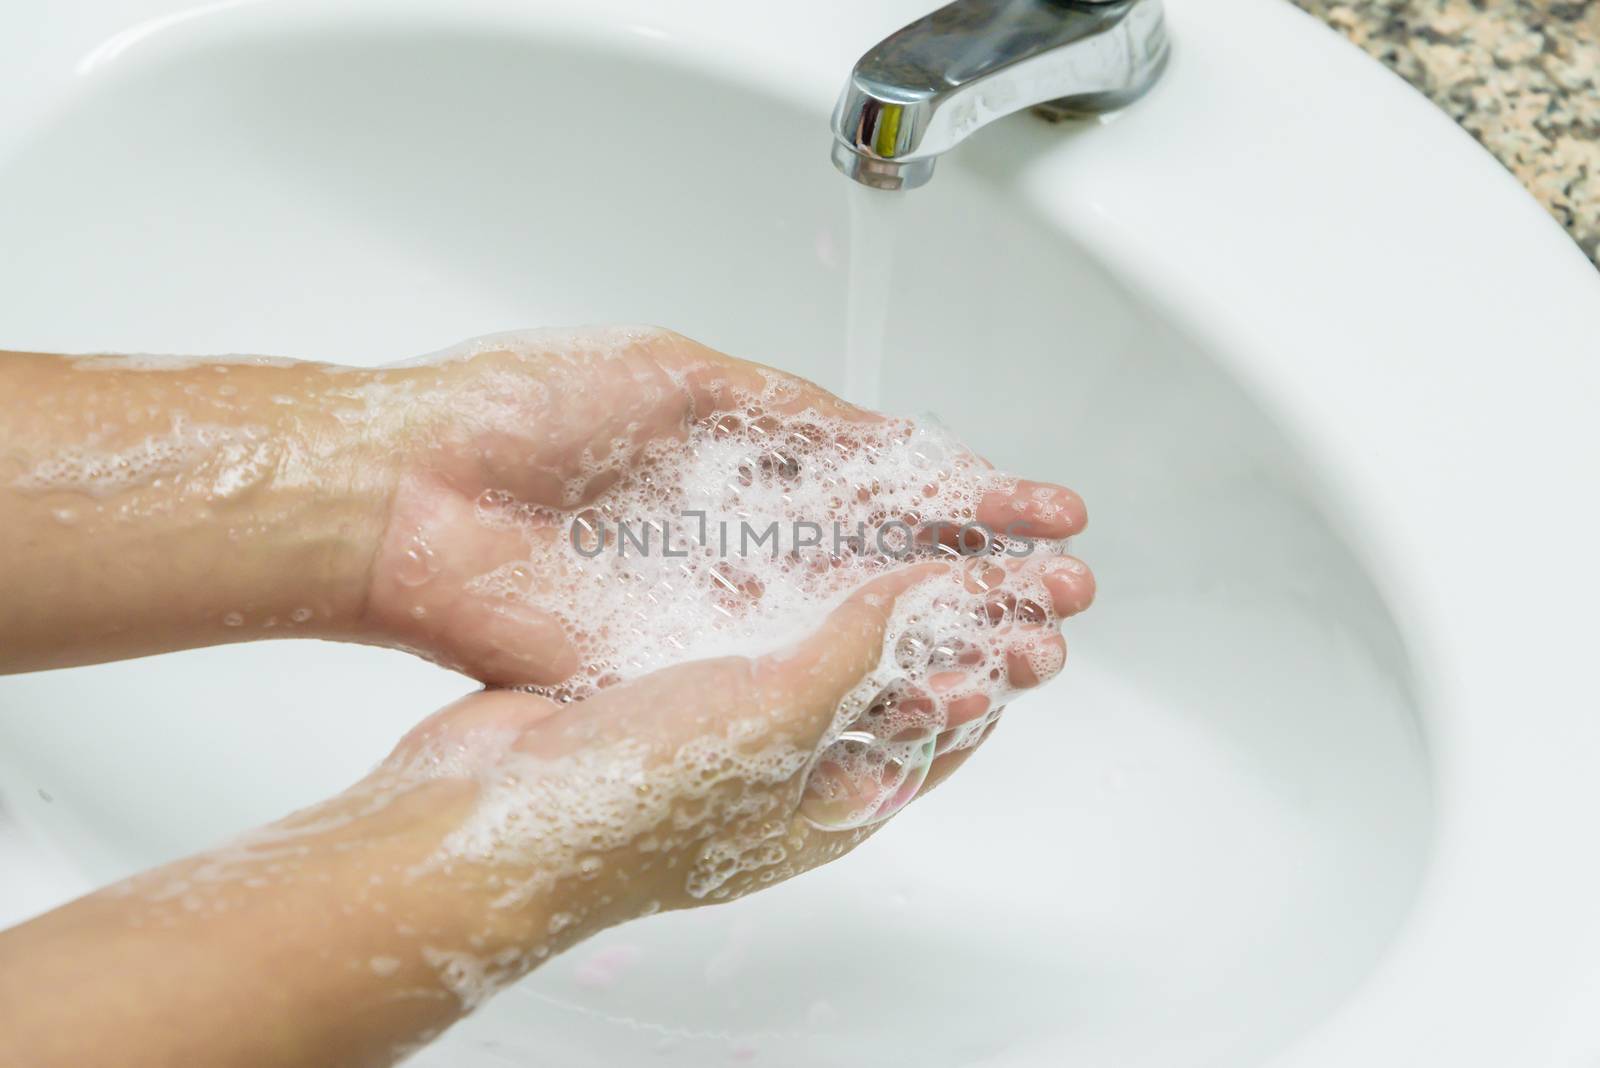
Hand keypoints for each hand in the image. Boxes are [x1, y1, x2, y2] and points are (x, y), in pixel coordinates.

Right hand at [330, 552, 1093, 989]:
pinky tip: (814, 518)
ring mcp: (728, 707)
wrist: (486, 807)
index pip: (942, 735)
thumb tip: (936, 592)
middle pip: (899, 674)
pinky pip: (756, 602)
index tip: (1043, 611)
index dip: (997, 669)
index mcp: (829, 798)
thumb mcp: (776, 722)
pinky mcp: (672, 663)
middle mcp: (786, 753)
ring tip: (933, 523)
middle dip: (962, 618)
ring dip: (887, 580)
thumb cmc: (629, 804)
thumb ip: (862, 649)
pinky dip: (796, 561)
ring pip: (830, 629)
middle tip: (1015, 562)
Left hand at [357, 327, 1088, 685]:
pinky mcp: (676, 662)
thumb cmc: (518, 409)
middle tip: (1069, 584)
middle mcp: (742, 540)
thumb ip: (784, 410)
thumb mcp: (676, 372)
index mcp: (746, 458)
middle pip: (887, 561)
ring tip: (1035, 635)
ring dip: (947, 627)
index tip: (1048, 514)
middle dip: (984, 571)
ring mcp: (714, 606)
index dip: (970, 501)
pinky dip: (860, 673)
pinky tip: (934, 675)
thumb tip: (877, 436)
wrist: (409, 492)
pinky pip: (780, 670)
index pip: (884, 485)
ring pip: (852, 624)